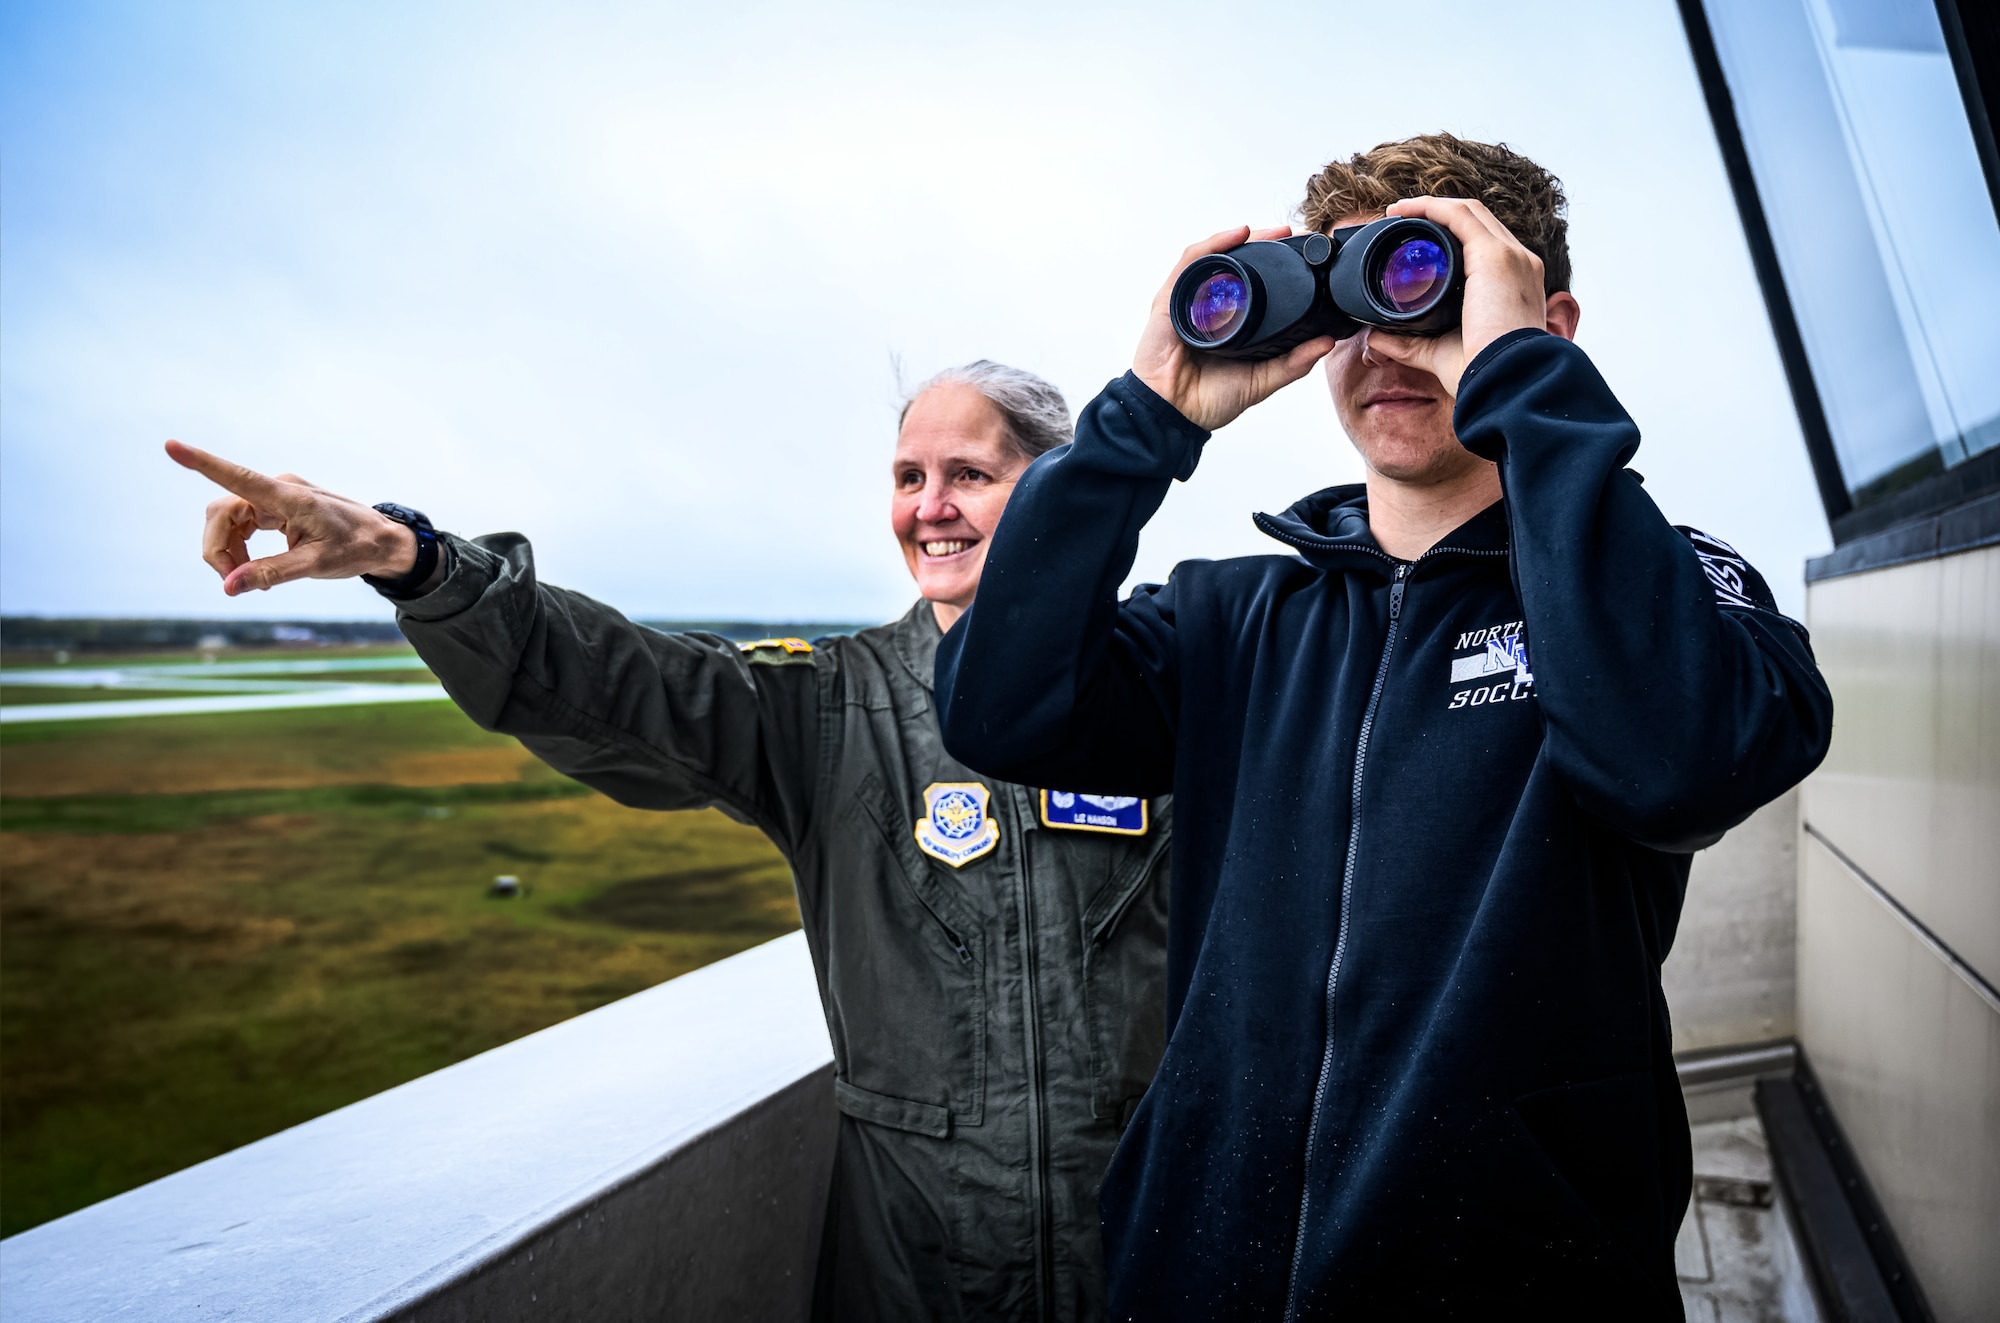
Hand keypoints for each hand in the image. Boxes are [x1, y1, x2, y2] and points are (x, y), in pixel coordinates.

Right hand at [165, 441, 416, 595]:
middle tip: (231, 583)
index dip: (202, 463)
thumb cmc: (356, 547)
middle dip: (217, 549)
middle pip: (221, 513)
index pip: (238, 478)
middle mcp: (277, 490)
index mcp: (289, 497)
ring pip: (227, 521)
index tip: (171, 446)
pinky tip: (253, 570)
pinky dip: (239, 549)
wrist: (382, 541)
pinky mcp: (275, 508)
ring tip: (247, 580)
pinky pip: (241, 525)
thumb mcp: (317, 565)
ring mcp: (275, 498)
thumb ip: (272, 573)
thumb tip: (229, 587)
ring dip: (227, 551)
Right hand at [1132, 225, 1336, 431]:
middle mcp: (1207, 306)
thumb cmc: (1207, 399)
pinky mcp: (1169, 299)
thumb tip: (1326, 343)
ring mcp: (1187, 300)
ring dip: (1241, 239)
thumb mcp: (1262, 379)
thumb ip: (1293, 363)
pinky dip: (1214, 244)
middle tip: (1289, 235)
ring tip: (1269, 232)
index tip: (1302, 255)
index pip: (1250, 282)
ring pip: (1214, 257)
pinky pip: (1191, 262)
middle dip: (1262, 243)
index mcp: (1228, 321)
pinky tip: (1236, 236)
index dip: (1275, 264)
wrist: (1174, 414)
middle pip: (1233, 262)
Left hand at [1360, 196, 1575, 396]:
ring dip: (1432, 206)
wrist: (1509, 382)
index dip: (1451, 235)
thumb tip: (1375, 338)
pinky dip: (1431, 207)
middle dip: (1439, 215)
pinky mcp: (1496, 256)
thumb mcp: (1439, 353)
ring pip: (1469, 212)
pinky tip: (1405, 210)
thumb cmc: (1484, 374)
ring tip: (1398, 210)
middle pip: (1478, 222)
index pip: (1485, 244)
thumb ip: (1409, 343)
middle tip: (1401, 219)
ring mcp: (1511, 256)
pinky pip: (1460, 216)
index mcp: (1515, 284)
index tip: (1417, 238)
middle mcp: (1519, 264)